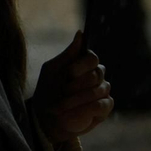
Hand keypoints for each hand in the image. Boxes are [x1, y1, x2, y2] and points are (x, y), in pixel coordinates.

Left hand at [33, 30, 113, 145]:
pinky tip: (72, 113)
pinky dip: (85, 110)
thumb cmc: (48, 90)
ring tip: (62, 106)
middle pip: (97, 74)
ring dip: (77, 99)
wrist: (46, 117)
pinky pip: (102, 105)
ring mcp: (102, 91)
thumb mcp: (52, 70)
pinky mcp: (104, 108)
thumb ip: (68, 53)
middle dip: (77, 85)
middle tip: (63, 92)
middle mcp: (96, 75)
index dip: (81, 66)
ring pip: (98, 90)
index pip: (92, 58)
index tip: (68, 74)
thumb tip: (81, 33)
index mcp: (83, 63)